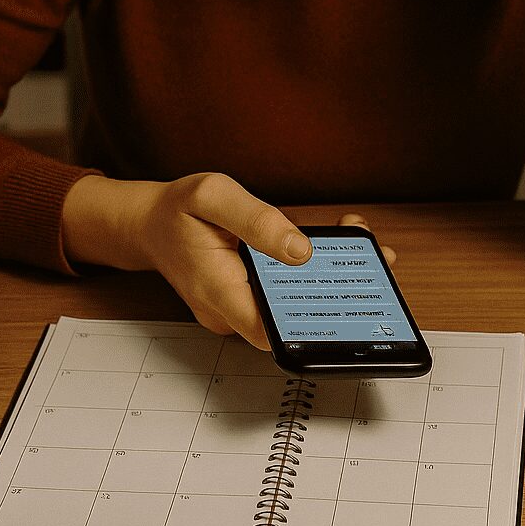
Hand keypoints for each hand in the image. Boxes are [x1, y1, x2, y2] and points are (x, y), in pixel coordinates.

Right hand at [62, 175, 397, 350]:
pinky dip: (313, 277)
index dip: (314, 327)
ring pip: (293, 310)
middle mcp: (230, 312)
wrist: (149, 224)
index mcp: (217, 291)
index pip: (272, 331)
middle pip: (292, 323)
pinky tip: (340, 248)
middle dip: (338, 295)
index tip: (350, 300)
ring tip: (364, 246)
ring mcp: (239, 311)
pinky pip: (285, 299)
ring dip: (331, 283)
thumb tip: (302, 251)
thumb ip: (256, 220)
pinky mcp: (248, 302)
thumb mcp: (212, 195)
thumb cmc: (177, 209)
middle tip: (375, 259)